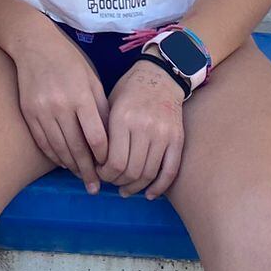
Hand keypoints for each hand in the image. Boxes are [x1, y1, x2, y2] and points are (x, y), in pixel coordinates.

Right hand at [8, 19, 109, 190]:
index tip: (110, 166)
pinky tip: (63, 163)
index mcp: (81, 97)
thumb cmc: (69, 61)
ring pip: (58, 149)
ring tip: (81, 178)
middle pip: (77, 148)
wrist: (33, 44)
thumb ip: (101, 108)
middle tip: (95, 188)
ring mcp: (41, 111)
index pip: (96, 137)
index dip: (104, 156)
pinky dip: (54, 156)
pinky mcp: (28, 113)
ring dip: (71, 167)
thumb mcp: (92, 80)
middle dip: (88, 171)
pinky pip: (42, 142)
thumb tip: (112, 139)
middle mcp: (60, 106)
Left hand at [101, 59, 186, 197]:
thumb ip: (104, 132)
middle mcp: (144, 127)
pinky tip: (148, 194)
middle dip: (117, 182)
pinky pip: (170, 171)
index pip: (114, 162)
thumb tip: (92, 162)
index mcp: (123, 118)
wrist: (161, 76)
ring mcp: (163, 134)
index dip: (105, 174)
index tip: (99, 172)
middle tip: (111, 181)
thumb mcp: (110, 104)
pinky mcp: (177, 139)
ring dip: (134, 187)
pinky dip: (159, 187)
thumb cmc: (129, 90)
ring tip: (125, 189)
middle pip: (130, 171)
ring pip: (149, 174)